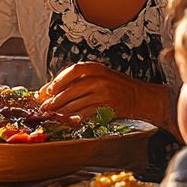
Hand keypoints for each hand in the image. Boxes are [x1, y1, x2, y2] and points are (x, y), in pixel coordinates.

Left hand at [39, 61, 164, 121]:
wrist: (140, 96)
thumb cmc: (115, 86)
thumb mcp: (98, 76)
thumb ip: (75, 80)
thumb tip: (48, 90)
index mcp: (95, 68)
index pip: (72, 71)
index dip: (57, 81)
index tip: (47, 91)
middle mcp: (100, 79)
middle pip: (72, 90)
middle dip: (56, 100)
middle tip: (46, 107)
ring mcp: (105, 93)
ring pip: (77, 103)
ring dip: (63, 111)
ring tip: (54, 114)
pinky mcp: (108, 107)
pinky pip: (86, 113)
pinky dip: (75, 117)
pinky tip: (69, 118)